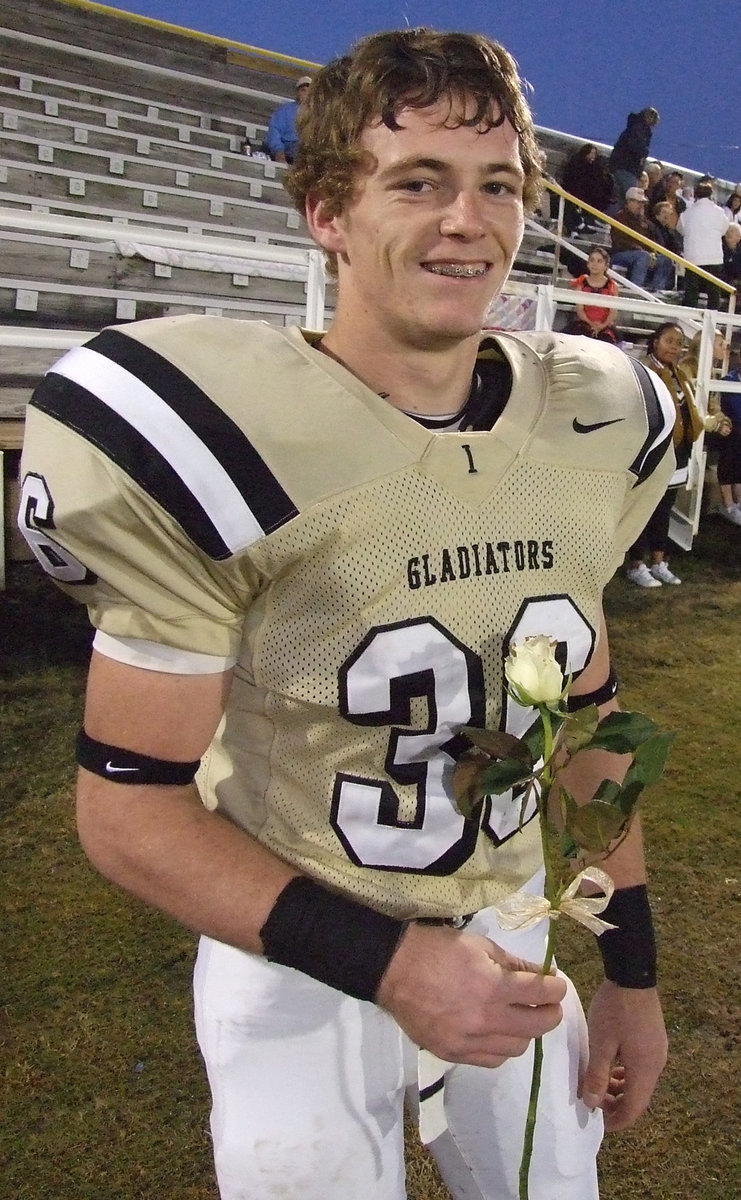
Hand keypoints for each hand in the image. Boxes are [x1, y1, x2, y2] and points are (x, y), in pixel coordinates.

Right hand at [376, 923, 565, 1065]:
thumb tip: (539, 974)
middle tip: (548, 1003)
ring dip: (526, 1033)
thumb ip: (511, 963)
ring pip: (517, 1048)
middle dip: (550, 1013)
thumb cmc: (436, 949)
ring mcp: (469, 1041)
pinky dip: (501, 1048)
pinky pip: (491, 1060)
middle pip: (537, 1026)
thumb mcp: (478, 946)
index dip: (556, 988)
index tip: (558, 985)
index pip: (541, 993)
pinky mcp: (453, 1053)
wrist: (393, 969)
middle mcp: (485, 1018)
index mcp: (492, 986)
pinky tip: (497, 1033)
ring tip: (520, 1018)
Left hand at [581, 980, 666, 1130]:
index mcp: (645, 1069)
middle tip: (592, 1099)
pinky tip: (610, 1064)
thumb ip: (596, 1074)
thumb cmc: (615, 1010)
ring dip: (620, 1088)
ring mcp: (658, 1050)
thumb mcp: (601, 1042)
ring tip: (597, 1082)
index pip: (635, 1109)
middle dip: (616, 1103)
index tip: (597, 1122)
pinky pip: (641, 1067)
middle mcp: (656, 1064)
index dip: (616, 1120)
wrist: (633, 973)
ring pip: (640, 1082)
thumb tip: (591, 1104)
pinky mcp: (654, 1039)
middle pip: (639, 1097)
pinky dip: (626, 1073)